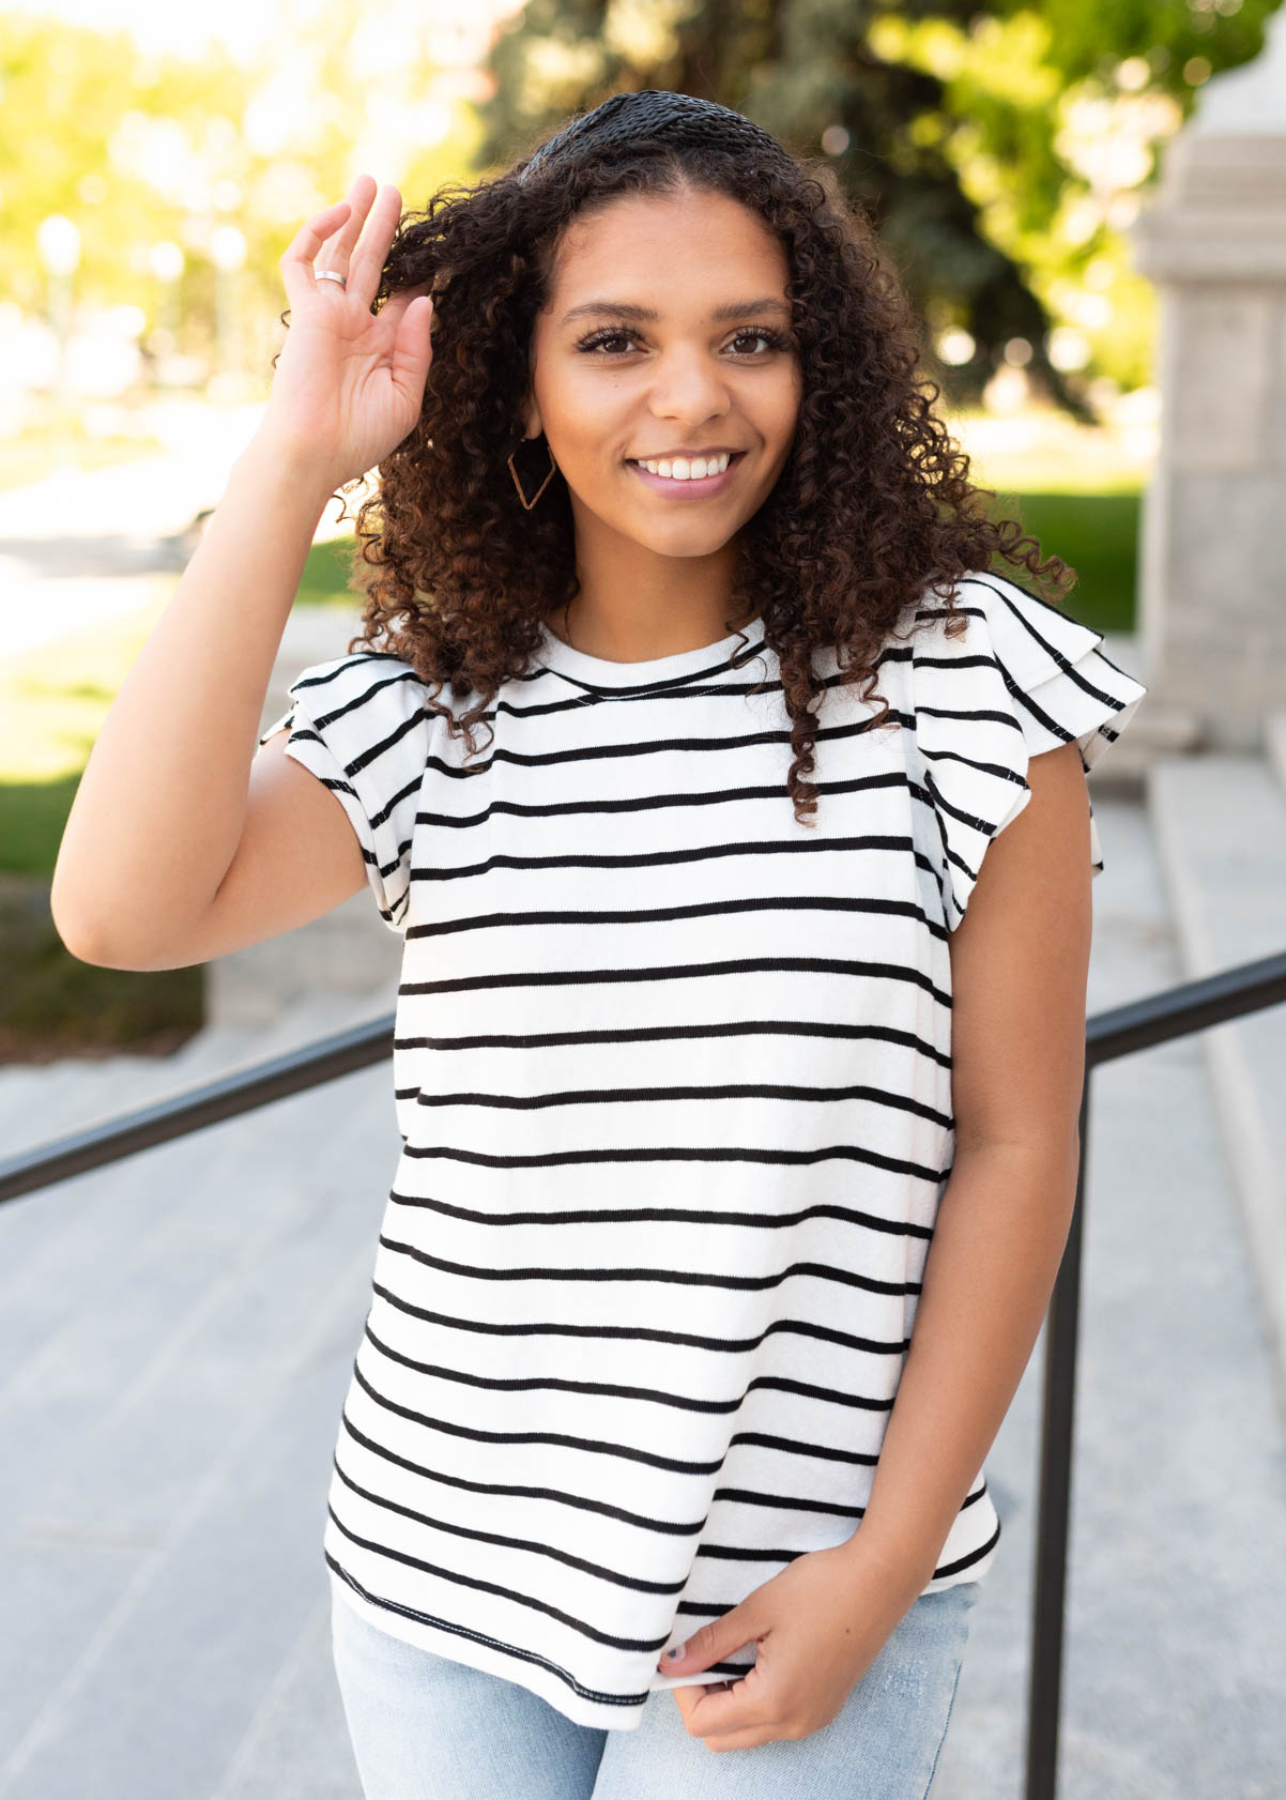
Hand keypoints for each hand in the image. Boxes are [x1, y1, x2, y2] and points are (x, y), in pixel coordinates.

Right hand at [260, 173, 434, 491]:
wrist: (314, 453)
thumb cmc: (360, 437)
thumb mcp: (405, 396)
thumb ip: (416, 348)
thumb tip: (424, 299)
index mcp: (381, 348)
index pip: (402, 298)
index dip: (418, 275)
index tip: (438, 252)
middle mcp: (355, 326)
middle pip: (372, 265)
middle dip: (384, 229)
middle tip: (395, 192)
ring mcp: (329, 315)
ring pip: (340, 254)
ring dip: (356, 218)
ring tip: (371, 183)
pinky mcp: (305, 311)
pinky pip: (302, 263)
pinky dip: (316, 234)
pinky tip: (341, 213)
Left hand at [659, 1538, 923, 1751]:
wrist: (880, 1581)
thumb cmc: (821, 1588)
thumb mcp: (758, 1610)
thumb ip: (711, 1642)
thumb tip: (670, 1663)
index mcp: (773, 1703)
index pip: (703, 1724)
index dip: (682, 1690)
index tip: (685, 1653)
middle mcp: (793, 1724)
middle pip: (721, 1740)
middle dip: (702, 1703)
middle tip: (705, 1655)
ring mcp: (812, 1720)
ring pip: (748, 1735)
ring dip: (728, 1704)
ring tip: (731, 1653)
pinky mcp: (824, 1709)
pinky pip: (775, 1724)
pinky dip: (755, 1702)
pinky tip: (759, 1659)